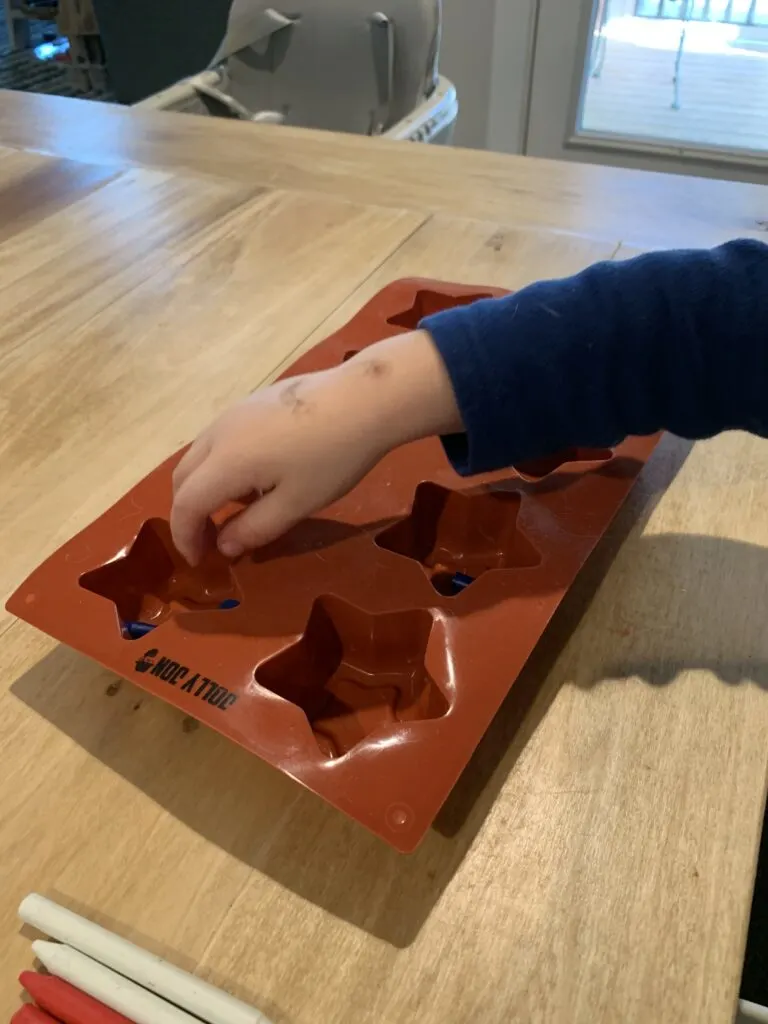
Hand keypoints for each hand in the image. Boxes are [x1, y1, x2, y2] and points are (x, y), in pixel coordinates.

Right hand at [170, 330, 462, 563]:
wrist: (365, 398)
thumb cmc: (333, 456)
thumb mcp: (297, 504)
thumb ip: (254, 528)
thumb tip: (224, 546)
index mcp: (225, 461)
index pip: (186, 504)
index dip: (185, 536)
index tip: (200, 560)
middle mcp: (218, 432)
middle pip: (183, 478)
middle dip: (189, 514)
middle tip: (211, 542)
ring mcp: (233, 411)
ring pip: (199, 456)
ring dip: (204, 489)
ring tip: (235, 513)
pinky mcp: (251, 401)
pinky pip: (219, 439)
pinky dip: (219, 467)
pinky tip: (255, 478)